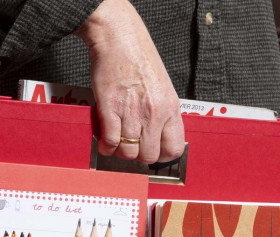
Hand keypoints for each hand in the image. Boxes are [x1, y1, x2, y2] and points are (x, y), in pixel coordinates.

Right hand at [75, 0, 184, 162]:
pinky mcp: (111, 109)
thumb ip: (162, 113)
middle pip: (149, 155)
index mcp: (170, 107)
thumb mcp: (162, 87)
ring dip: (120, 151)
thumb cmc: (138, 59)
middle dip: (138, 156)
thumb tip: (157, 136)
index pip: (174, 148)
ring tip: (116, 142)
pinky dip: (106, 146)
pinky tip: (104, 140)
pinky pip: (111, 142)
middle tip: (130, 146)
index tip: (152, 153)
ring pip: (129, 152)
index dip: (162, 156)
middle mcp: (154, 112)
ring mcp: (132, 112)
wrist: (118, 37)